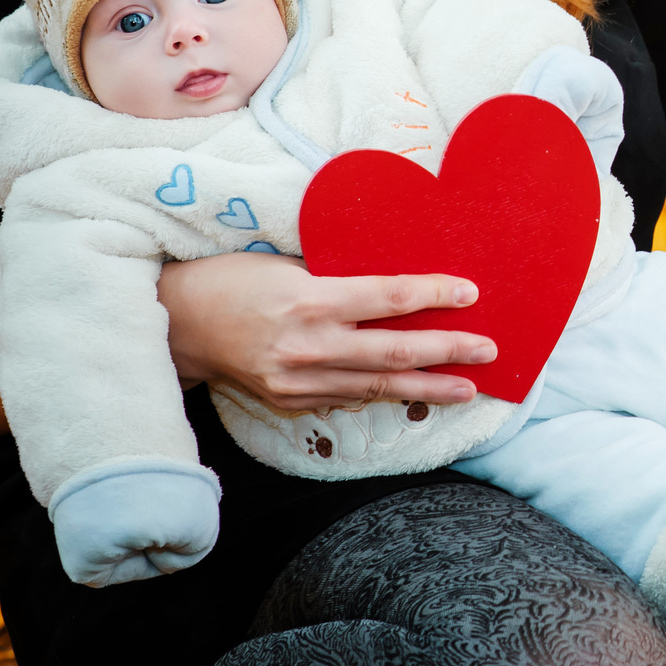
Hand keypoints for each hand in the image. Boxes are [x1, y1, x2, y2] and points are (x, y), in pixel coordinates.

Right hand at [157, 252, 496, 412]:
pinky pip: (349, 396)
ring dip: (428, 387)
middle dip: (449, 352)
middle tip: (489, 352)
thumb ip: (336, 278)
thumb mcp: (284, 264)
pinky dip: (384, 392)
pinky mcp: (292, 402)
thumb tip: (393, 285)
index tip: (471, 293)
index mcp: (309, 301)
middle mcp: (309, 347)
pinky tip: (414, 391)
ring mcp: (300, 382)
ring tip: (469, 389)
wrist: (176, 326)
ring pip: (378, 385)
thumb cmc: (230, 279)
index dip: (434, 295)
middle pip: (395, 351)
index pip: (388, 297)